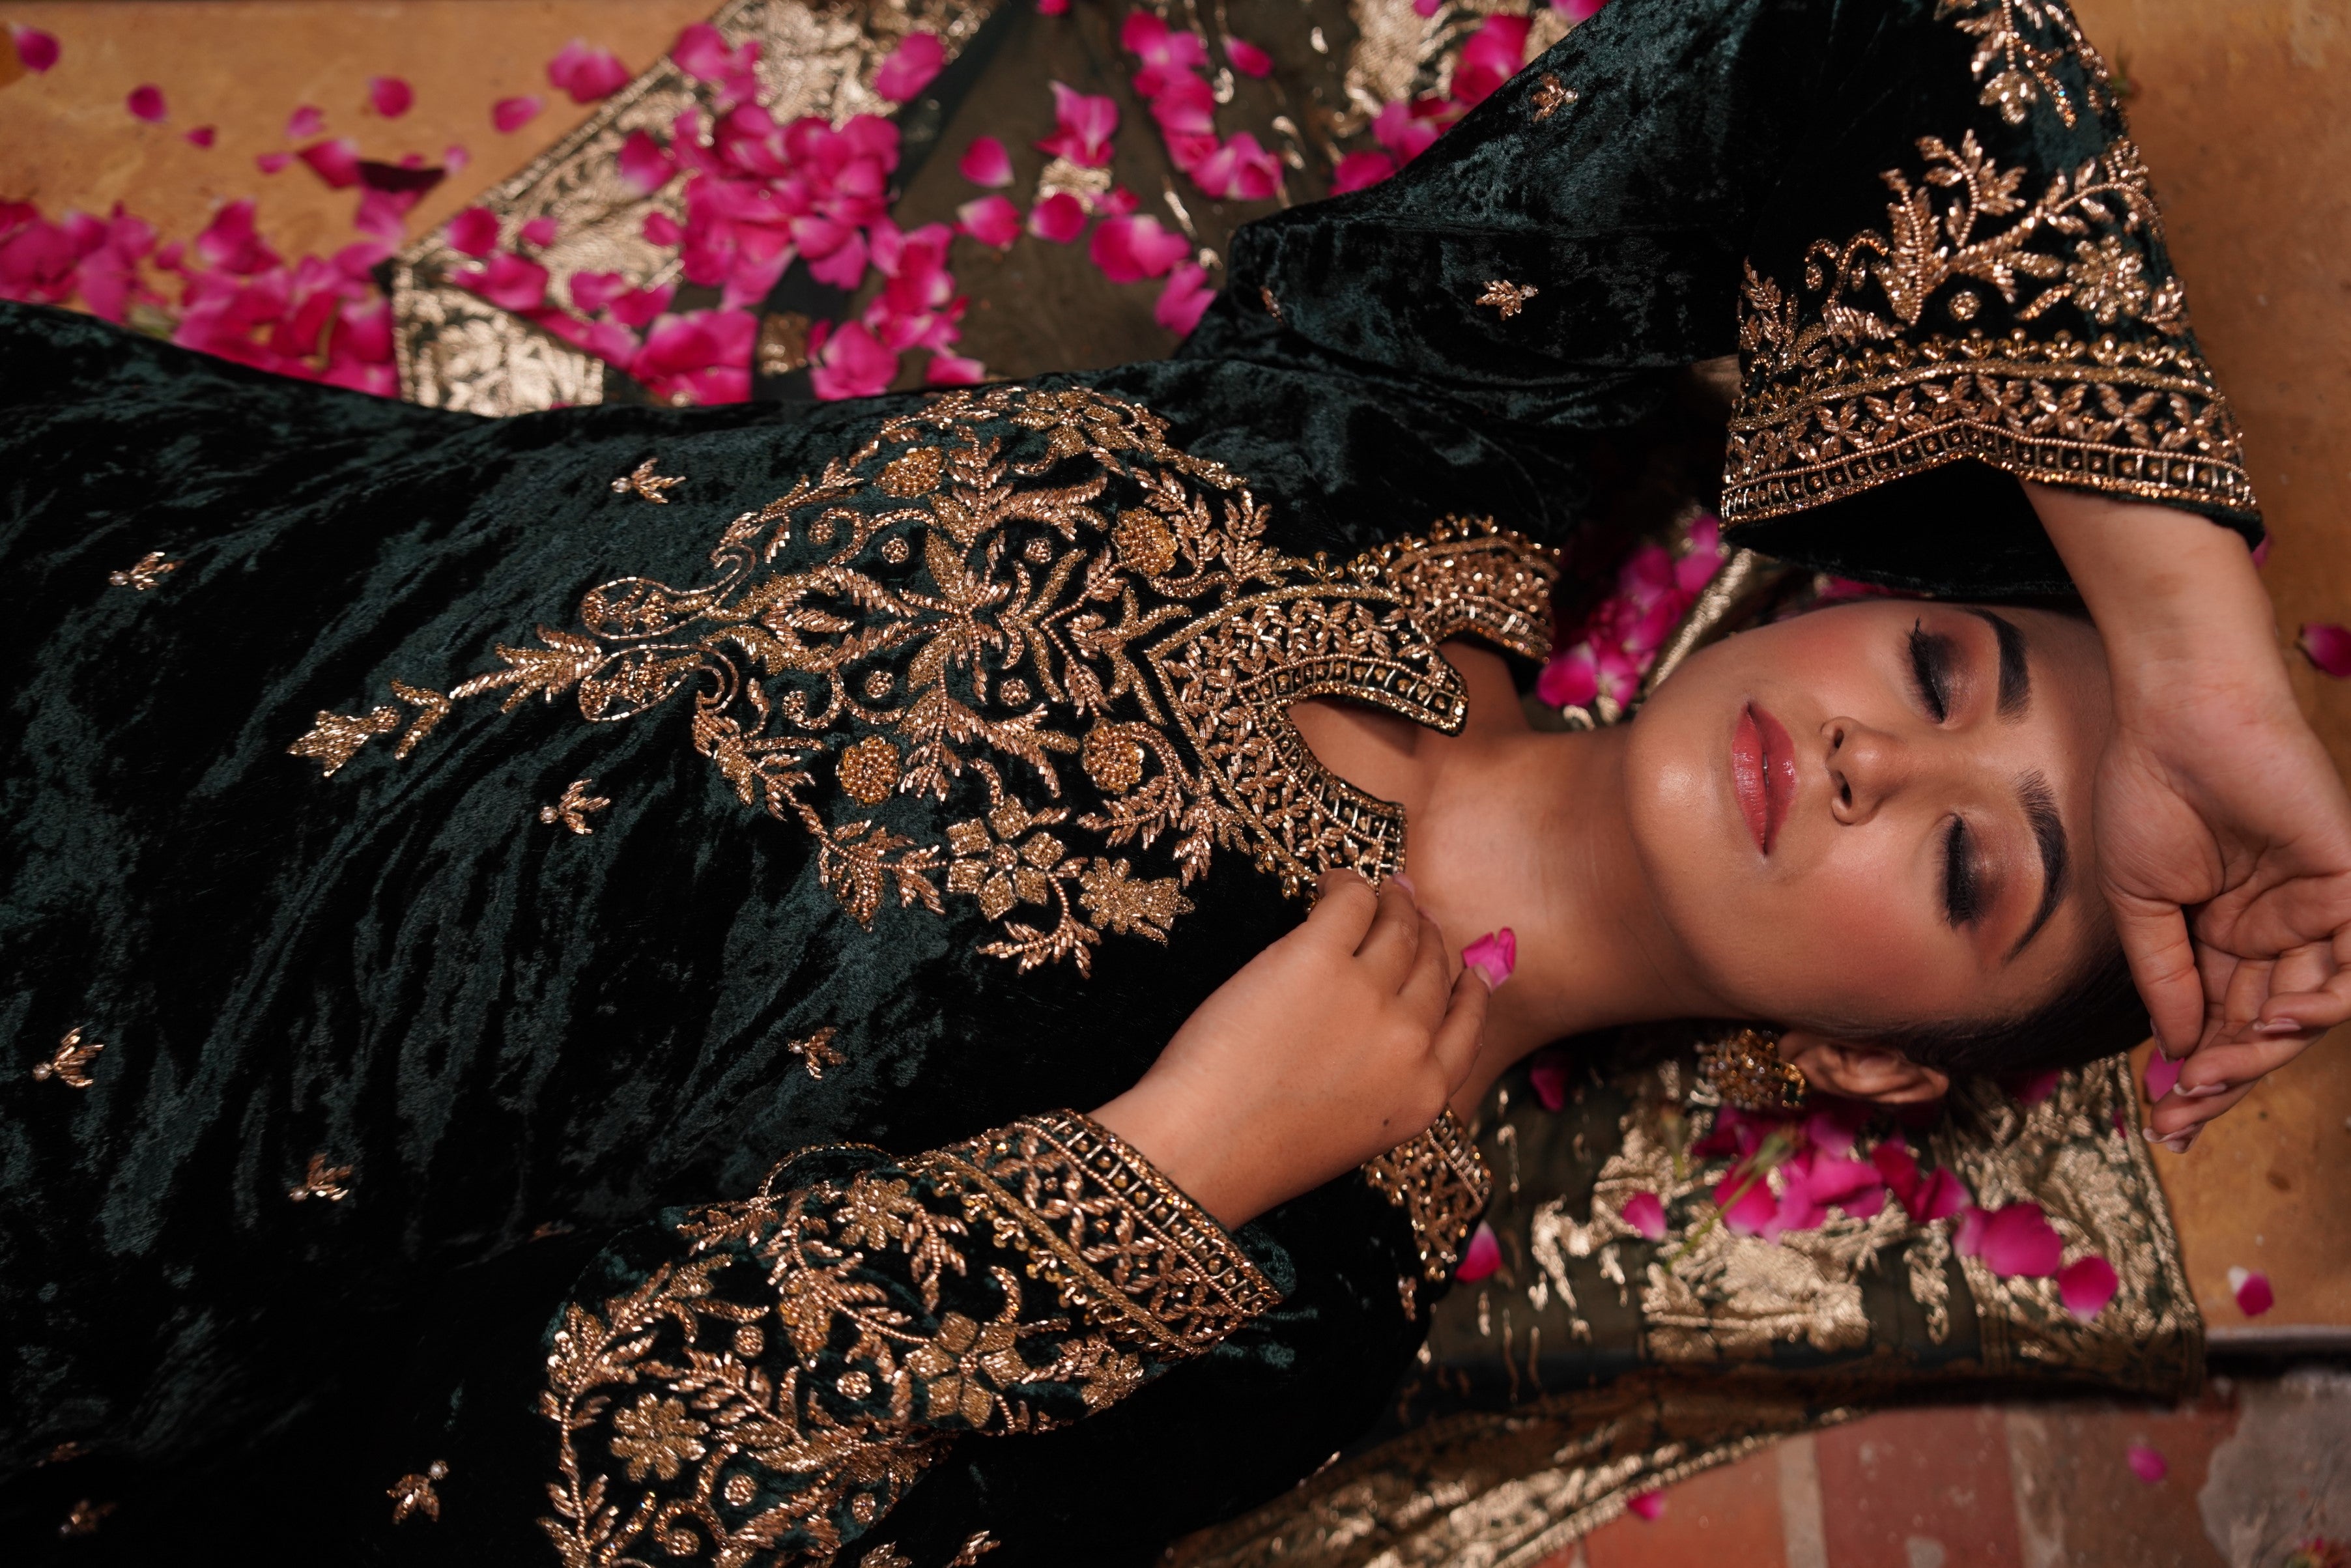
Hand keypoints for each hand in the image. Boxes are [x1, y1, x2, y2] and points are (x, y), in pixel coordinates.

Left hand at [1092, 870, 1489, 1226]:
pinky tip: (1331, 883)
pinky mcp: (1318, 957)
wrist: (1206, 1148)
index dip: (1468, 987)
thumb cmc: (1259, 1150)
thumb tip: (1382, 1032)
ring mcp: (1370, 994)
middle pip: (1434, 968)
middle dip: (1425, 937)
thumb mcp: (1352, 1132)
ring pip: (1399, 927)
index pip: (1467, 1024)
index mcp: (1424, 1094)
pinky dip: (1347, 886)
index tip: (1466, 965)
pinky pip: (1352, 903)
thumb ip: (1383, 1085)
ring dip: (1392, 902)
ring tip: (1378, 891)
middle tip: (1409, 912)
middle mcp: (1410, 1041)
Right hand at [2031, 485, 2350, 1143]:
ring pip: (2310, 1003)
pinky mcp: (2348, 881)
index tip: (2163, 1116)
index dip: (2199, 1071)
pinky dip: (2320, 1000)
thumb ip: (2164, 975)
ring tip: (2216, 1078)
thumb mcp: (2141, 902)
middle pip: (2265, 1023)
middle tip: (2186, 1114)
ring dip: (2265, 1049)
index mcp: (2228, 930)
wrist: (2176, 714)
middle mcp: (2279, 927)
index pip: (2223, 1017)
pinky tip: (2273, 1021)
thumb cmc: (2150, 788)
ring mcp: (2317, 906)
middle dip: (2228, 1075)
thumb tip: (2178, 1051)